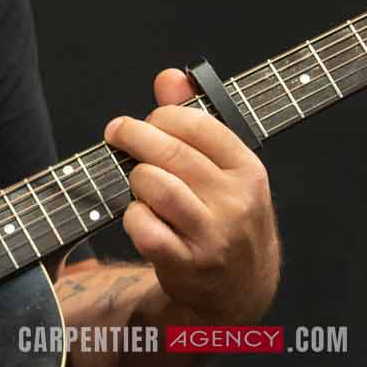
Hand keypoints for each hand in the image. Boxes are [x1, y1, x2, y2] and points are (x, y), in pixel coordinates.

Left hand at [104, 69, 280, 325]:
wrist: (242, 289)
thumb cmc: (226, 216)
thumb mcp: (225, 169)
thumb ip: (195, 118)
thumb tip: (169, 77)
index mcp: (248, 170)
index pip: (196, 123)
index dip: (162, 115)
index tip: (150, 120)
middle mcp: (235, 201)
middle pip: (168, 150)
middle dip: (133, 135)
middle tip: (118, 133)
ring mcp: (212, 234)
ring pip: (153, 184)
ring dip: (135, 178)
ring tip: (138, 182)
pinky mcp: (186, 263)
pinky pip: (142, 226)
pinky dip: (132, 216)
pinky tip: (140, 216)